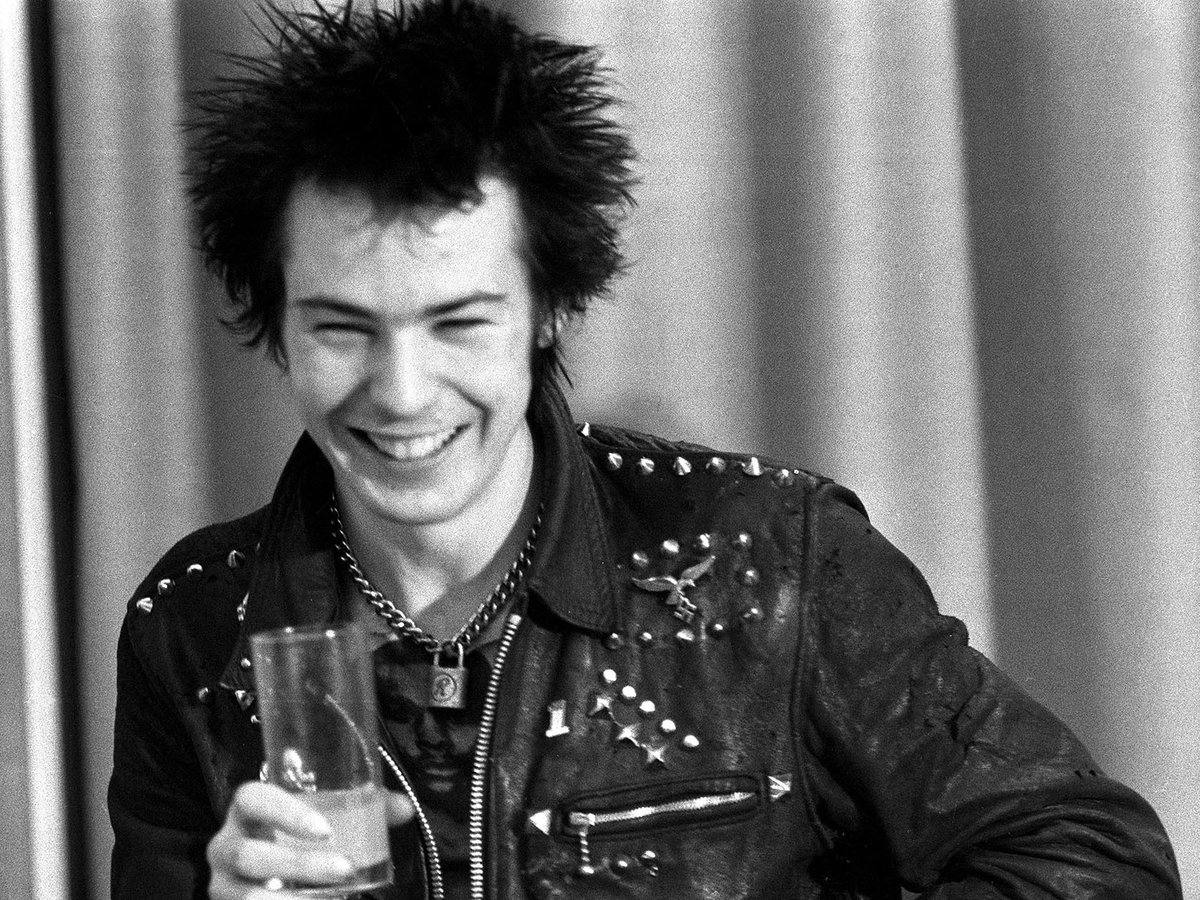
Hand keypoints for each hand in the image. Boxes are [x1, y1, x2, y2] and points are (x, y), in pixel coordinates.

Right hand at [207, 781, 413, 898]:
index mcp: (247, 809)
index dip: (286, 813)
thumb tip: (405, 808)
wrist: (265, 871)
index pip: (252, 799)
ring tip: (333, 899)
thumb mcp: (323, 817)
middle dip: (301, 865)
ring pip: (248, 896)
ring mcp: (223, 883)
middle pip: (251, 855)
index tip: (325, 830)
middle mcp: (225, 845)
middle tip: (346, 869)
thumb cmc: (297, 833)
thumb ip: (364, 808)